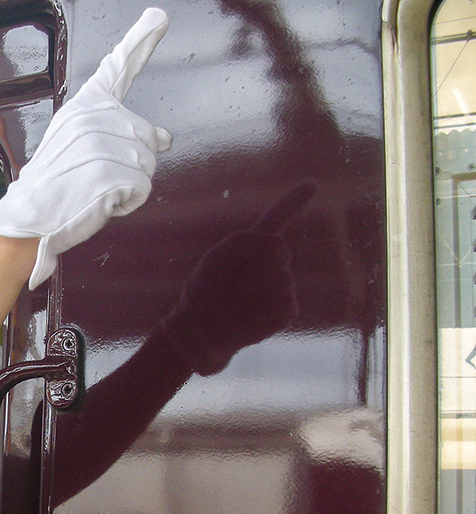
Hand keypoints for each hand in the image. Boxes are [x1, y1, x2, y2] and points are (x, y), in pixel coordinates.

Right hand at [0, 8, 171, 288]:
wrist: (29, 216)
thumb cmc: (54, 186)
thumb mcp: (82, 149)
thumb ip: (121, 134)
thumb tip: (165, 137)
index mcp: (84, 107)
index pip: (117, 69)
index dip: (141, 41)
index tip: (158, 17)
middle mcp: (94, 118)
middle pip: (148, 138)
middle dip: (132, 164)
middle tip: (95, 178)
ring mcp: (102, 144)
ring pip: (148, 165)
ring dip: (128, 185)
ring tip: (94, 190)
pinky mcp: (109, 171)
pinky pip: (142, 188)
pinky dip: (127, 202)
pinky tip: (101, 201)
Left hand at [160, 183, 313, 374]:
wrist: (201, 330)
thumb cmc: (203, 293)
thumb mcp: (215, 261)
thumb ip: (243, 242)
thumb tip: (276, 241)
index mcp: (251, 248)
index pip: (276, 219)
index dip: (293, 201)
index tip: (311, 183)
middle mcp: (270, 264)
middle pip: (281, 252)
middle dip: (256, 269)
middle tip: (234, 288)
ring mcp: (281, 287)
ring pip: (282, 283)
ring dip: (255, 297)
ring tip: (237, 306)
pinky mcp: (285, 311)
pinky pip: (284, 306)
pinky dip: (262, 314)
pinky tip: (249, 319)